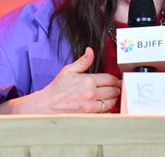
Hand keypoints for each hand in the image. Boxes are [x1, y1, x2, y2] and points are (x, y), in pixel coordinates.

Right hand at [0, 47, 120, 113]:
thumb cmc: (57, 88)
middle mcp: (91, 92)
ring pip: (111, 101)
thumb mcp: (69, 70)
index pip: (109, 78)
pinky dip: (108, 107)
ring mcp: (91, 104)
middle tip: (118, 88)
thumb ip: (83, 61)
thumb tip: (90, 51)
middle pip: (113, 90)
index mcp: (88, 79)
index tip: (116, 80)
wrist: (47, 105)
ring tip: (113, 96)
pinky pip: (105, 110)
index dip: (114, 80)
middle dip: (116, 88)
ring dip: (114, 98)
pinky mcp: (89, 114)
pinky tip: (106, 104)